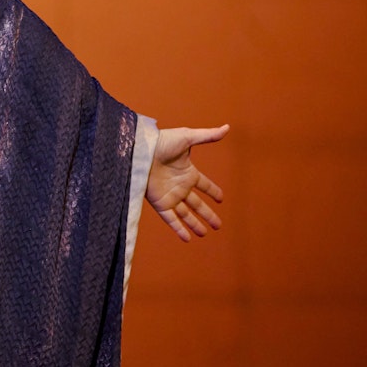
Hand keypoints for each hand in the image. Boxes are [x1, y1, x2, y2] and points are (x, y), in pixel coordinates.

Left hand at [147, 124, 228, 241]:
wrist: (139, 151)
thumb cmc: (161, 141)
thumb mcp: (187, 137)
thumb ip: (208, 136)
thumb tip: (227, 127)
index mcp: (188, 172)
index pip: (204, 185)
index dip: (213, 192)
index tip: (221, 199)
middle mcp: (180, 186)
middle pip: (197, 204)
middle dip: (207, 214)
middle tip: (219, 225)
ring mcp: (170, 195)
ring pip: (186, 214)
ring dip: (195, 224)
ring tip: (204, 234)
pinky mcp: (159, 202)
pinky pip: (171, 219)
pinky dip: (179, 228)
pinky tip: (187, 238)